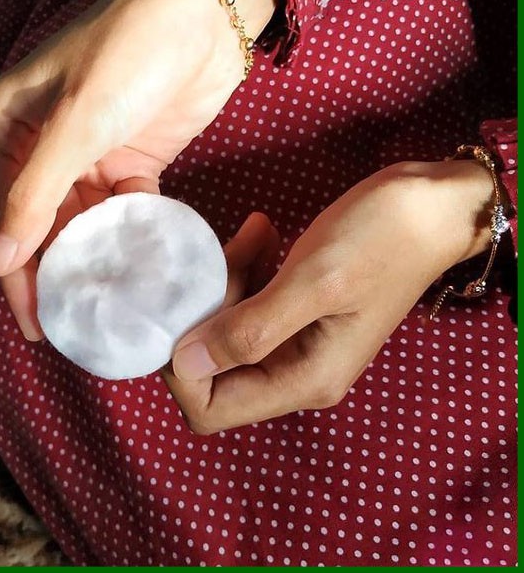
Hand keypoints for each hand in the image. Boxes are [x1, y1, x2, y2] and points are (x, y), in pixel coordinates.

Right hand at [0, 0, 276, 338]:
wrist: (205, 12)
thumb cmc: (131, 50)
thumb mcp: (77, 120)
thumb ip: (35, 193)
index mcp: (8, 126)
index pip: (0, 213)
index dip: (13, 270)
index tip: (35, 321)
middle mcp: (41, 143)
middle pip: (36, 224)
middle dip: (51, 272)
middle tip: (71, 324)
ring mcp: (87, 153)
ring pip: (78, 222)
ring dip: (89, 259)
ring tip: (105, 305)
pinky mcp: (130, 158)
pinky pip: (120, 209)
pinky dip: (126, 235)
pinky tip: (136, 266)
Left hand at [165, 159, 494, 433]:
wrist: (432, 206)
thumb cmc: (381, 239)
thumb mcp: (313, 282)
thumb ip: (250, 329)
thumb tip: (183, 363)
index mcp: (303, 379)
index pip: (210, 409)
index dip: (182, 369)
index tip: (184, 306)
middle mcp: (296, 371)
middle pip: (213, 368)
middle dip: (204, 312)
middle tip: (226, 256)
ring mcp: (297, 342)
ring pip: (227, 329)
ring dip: (226, 281)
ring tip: (253, 235)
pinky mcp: (297, 311)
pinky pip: (249, 303)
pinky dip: (245, 270)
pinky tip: (260, 232)